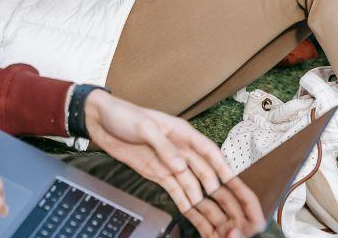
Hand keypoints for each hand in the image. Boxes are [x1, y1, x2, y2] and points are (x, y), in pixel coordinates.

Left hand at [85, 90, 264, 237]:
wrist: (100, 120)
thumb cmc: (124, 115)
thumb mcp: (144, 127)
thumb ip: (164, 147)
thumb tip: (181, 167)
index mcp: (184, 134)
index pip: (211, 154)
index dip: (226, 170)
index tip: (237, 186)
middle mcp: (182, 151)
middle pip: (207, 175)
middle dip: (221, 193)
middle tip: (234, 212)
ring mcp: (171, 165)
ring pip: (194, 187)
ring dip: (205, 204)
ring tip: (218, 222)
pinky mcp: (158, 174)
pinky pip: (177, 192)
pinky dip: (187, 204)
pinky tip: (197, 217)